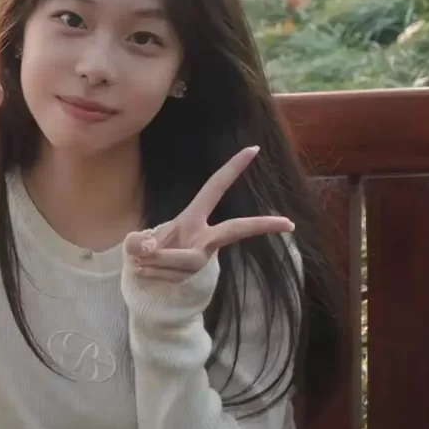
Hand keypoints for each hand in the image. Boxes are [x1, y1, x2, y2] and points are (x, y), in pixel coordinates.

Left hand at [124, 146, 293, 283]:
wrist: (147, 280)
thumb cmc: (149, 249)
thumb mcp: (139, 240)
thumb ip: (140, 241)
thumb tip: (146, 248)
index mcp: (194, 217)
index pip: (215, 188)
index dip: (232, 168)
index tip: (254, 148)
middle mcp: (205, 238)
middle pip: (234, 229)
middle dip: (257, 225)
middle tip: (289, 222)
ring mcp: (203, 258)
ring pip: (181, 259)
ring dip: (154, 260)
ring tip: (138, 260)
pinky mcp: (195, 276)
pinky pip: (168, 275)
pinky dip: (149, 274)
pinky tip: (143, 272)